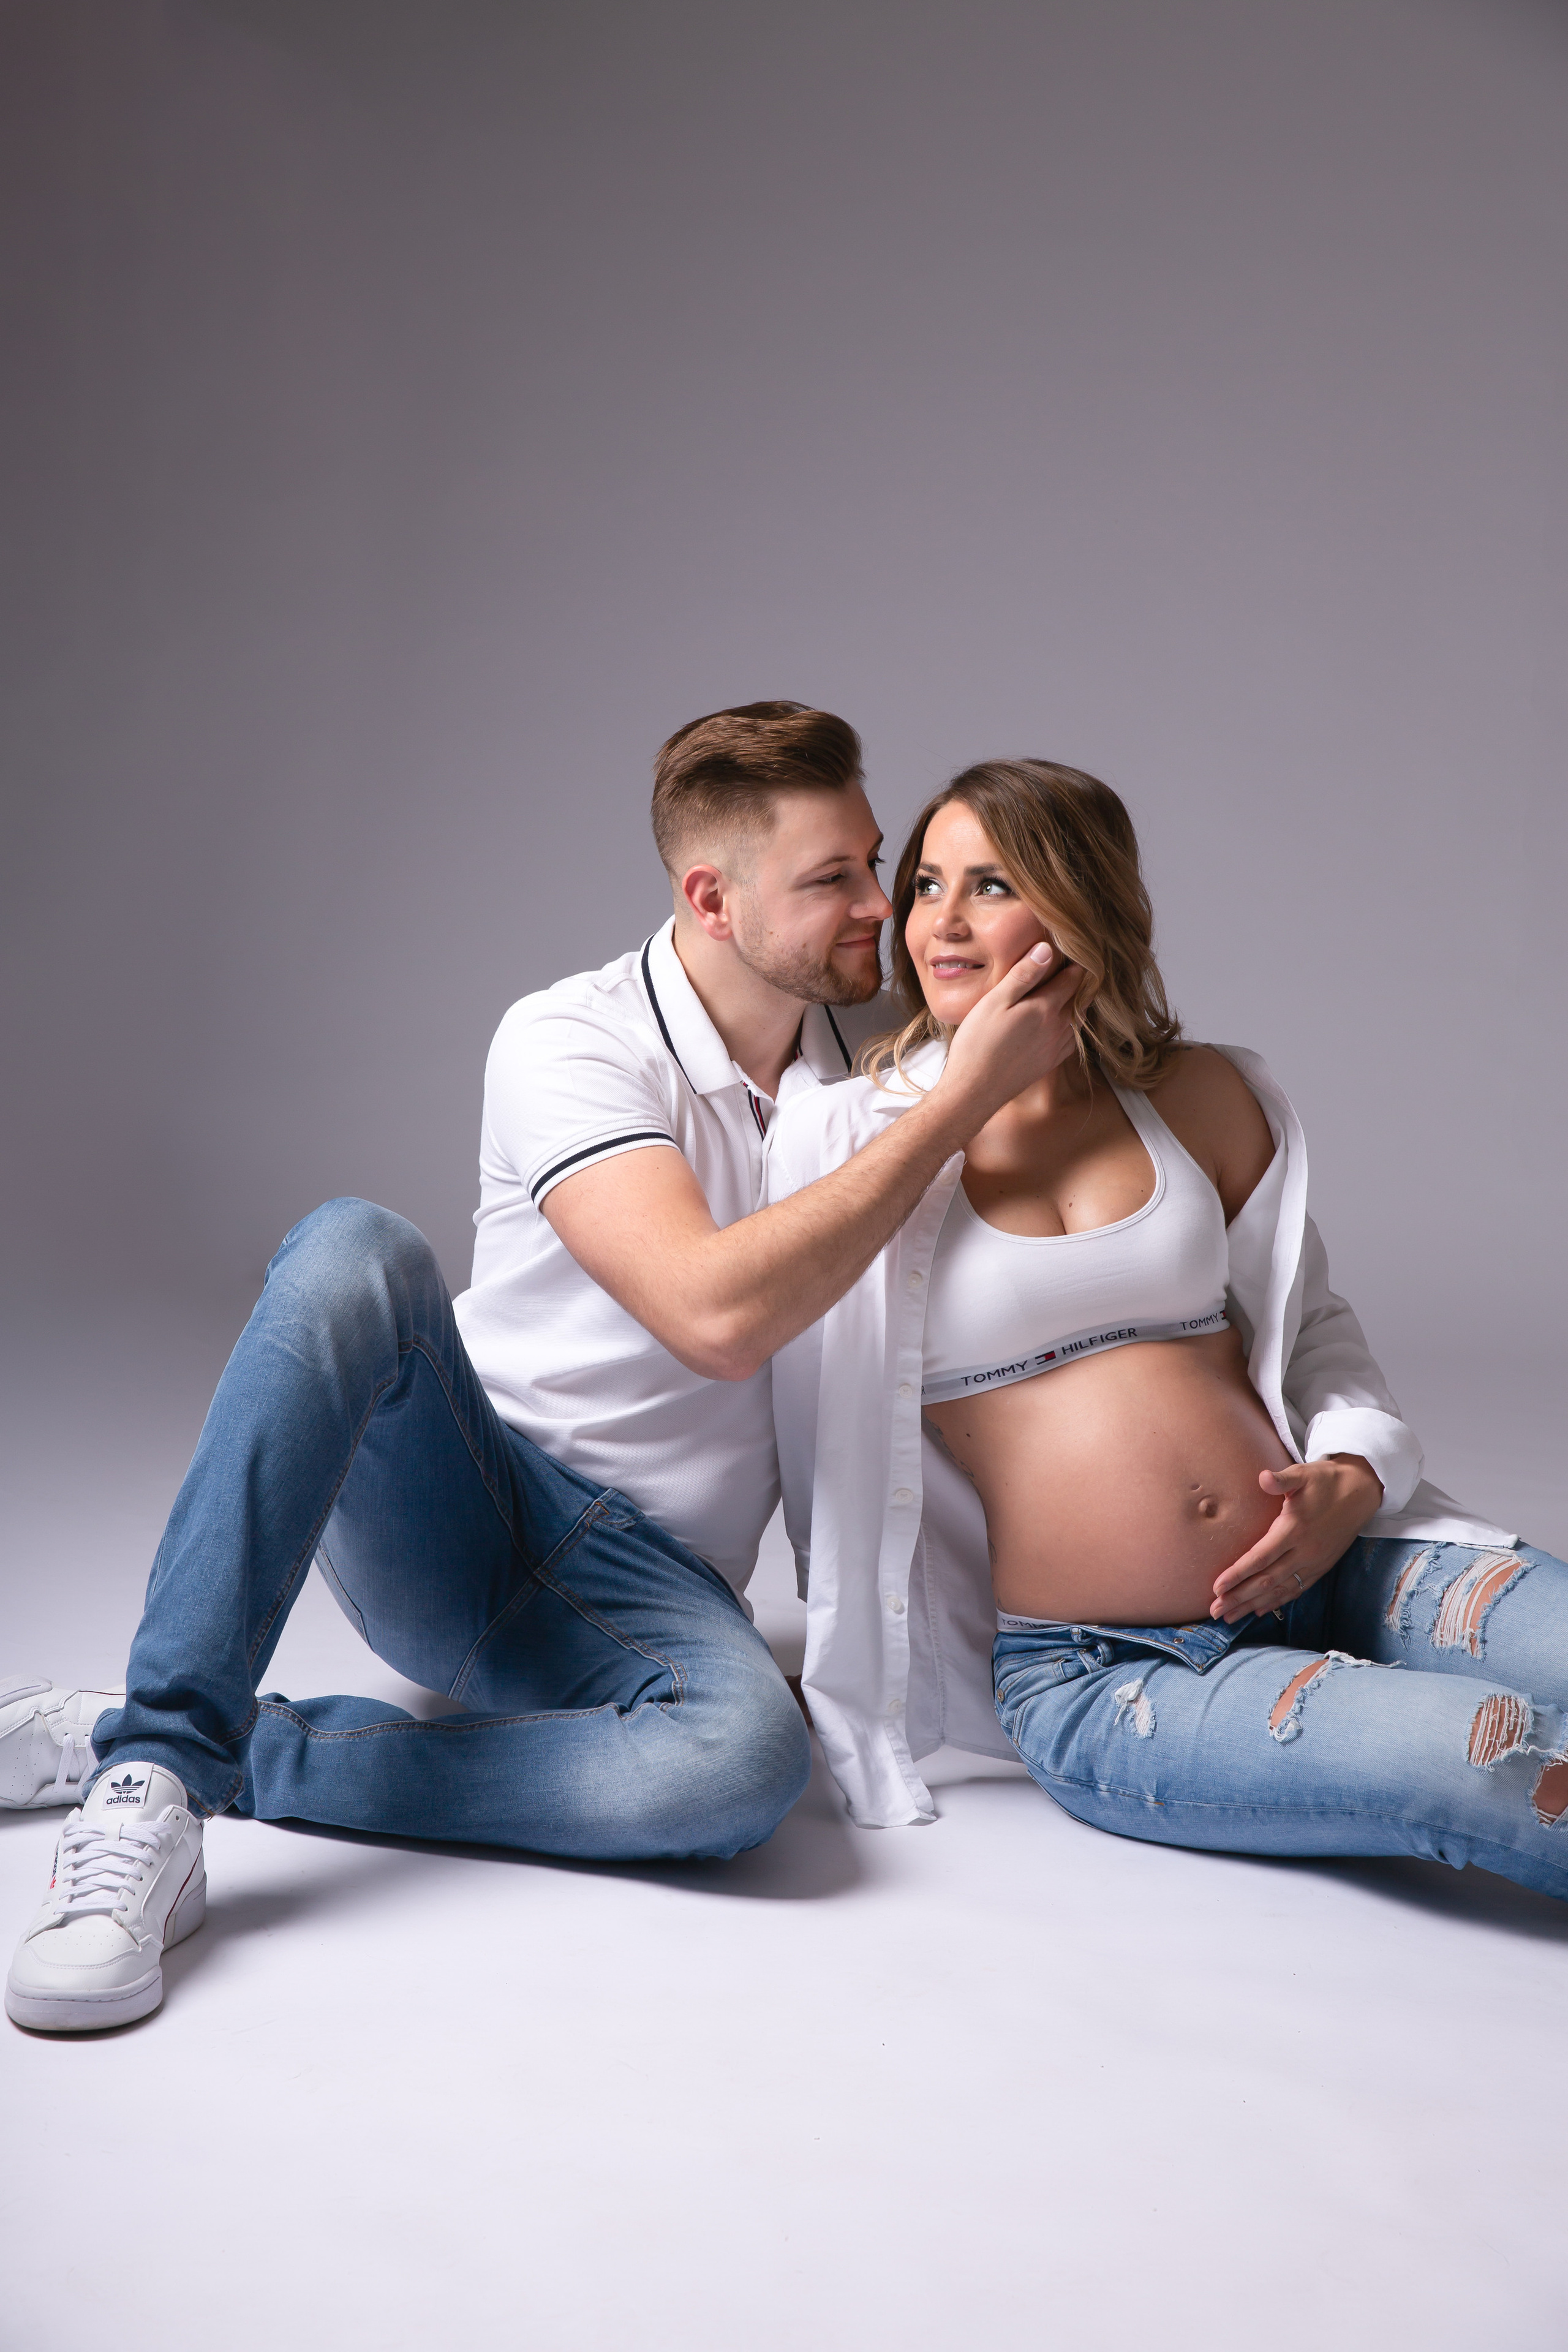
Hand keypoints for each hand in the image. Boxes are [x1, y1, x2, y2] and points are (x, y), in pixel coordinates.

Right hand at [936, 944, 1079, 1128]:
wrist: (975, 1090)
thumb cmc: (978, 1044)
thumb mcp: (995, 1001)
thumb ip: (1023, 975)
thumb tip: (1046, 950)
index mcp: (1046, 1009)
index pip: (1072, 979)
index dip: (1076, 964)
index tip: (1075, 952)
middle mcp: (1058, 1028)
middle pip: (1080, 999)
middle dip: (1080, 983)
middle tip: (1077, 968)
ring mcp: (1056, 1048)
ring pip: (1078, 1020)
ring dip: (1078, 1004)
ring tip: (1072, 992)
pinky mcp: (1049, 1063)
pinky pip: (1071, 1040)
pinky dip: (1072, 1027)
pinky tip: (1063, 1024)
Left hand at [1209, 1454, 1383, 1623]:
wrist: (1361, 1492)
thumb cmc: (1326, 1481)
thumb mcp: (1304, 1474)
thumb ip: (1282, 1479)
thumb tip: (1263, 1477)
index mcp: (1295, 1529)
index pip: (1261, 1557)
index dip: (1238, 1574)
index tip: (1217, 1587)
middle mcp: (1304, 1552)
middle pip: (1266, 1581)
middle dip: (1239, 1597)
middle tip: (1214, 1611)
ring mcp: (1314, 1563)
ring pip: (1279, 1590)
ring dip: (1253, 1605)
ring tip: (1230, 1617)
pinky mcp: (1321, 1567)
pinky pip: (1296, 1590)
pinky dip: (1276, 1602)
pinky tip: (1259, 1610)